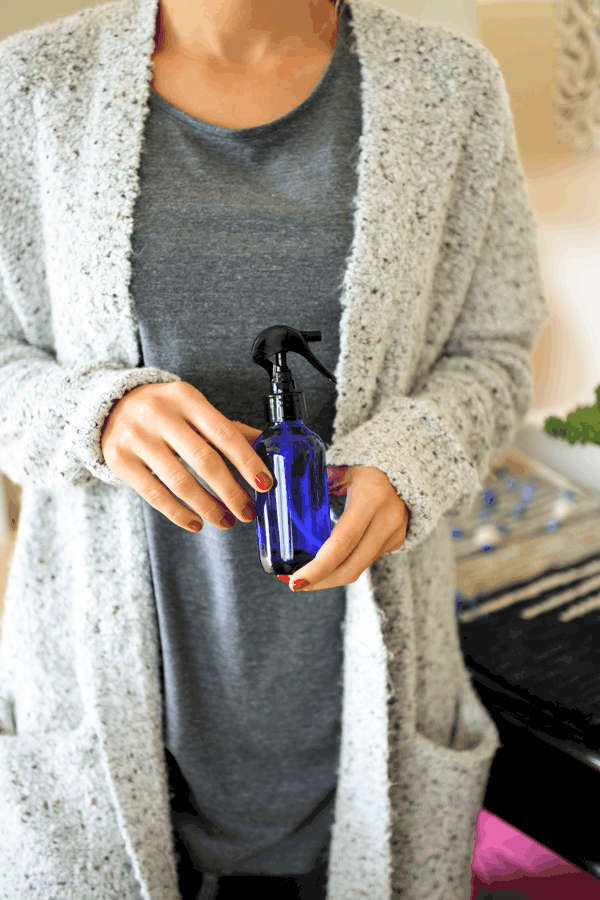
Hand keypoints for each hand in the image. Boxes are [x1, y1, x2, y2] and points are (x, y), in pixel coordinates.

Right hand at [100, 381, 272, 532]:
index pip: (224, 433)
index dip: (247, 461)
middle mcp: (159, 414)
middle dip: (231, 492)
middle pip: (204, 461)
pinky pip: (156, 496)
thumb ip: (228, 429)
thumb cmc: (165, 412)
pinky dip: (179, 514)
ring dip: (209, 507)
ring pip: (180, 483)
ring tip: (226, 520)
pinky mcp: (120, 461)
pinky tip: (196, 522)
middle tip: (247, 511)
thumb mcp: (195, 410)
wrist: (112, 407)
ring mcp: (137, 438)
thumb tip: (266, 446)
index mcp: (185, 397)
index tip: (264, 484)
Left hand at [282, 465, 409, 591]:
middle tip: (294, 584)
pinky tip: (328, 563)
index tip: (294, 581)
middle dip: (319, 581)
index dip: (318, 568)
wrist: (405, 469)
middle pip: (350, 566)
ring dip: (330, 577)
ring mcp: (395, 533)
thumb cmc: (365, 468)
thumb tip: (283, 494)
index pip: (342, 543)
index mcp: (370, 498)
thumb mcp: (341, 471)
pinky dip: (344, 565)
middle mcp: (387, 519)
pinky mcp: (396, 542)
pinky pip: (364, 560)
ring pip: (358, 568)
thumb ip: (315, 483)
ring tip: (305, 577)